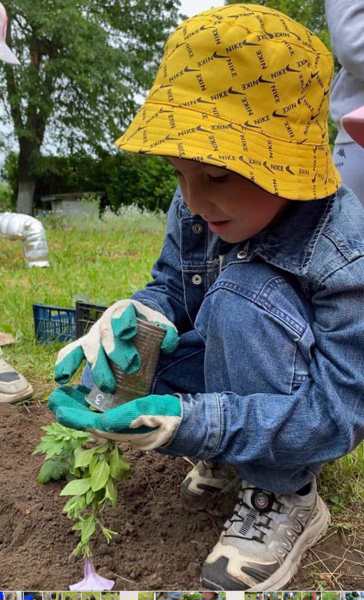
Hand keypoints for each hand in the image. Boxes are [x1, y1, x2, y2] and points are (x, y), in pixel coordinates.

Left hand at [48, 385, 181, 449]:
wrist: (185, 424)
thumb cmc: (169, 416)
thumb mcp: (150, 412)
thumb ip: (128, 416)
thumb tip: (102, 422)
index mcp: (122, 430)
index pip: (90, 424)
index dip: (73, 415)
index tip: (57, 405)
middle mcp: (118, 431)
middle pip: (87, 422)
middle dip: (70, 410)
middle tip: (55, 396)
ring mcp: (122, 427)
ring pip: (93, 418)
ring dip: (78, 407)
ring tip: (66, 394)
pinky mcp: (126, 421)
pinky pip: (103, 415)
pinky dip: (91, 407)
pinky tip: (87, 397)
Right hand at [55, 299, 178, 392]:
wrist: (133, 321)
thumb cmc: (148, 325)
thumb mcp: (161, 323)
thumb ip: (168, 332)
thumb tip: (168, 345)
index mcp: (124, 309)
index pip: (123, 314)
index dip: (124, 323)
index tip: (129, 333)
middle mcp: (105, 320)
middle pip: (106, 334)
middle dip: (116, 351)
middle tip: (132, 367)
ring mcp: (93, 333)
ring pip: (90, 347)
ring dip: (98, 367)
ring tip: (109, 386)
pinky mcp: (84, 346)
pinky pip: (70, 353)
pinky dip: (65, 364)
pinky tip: (62, 379)